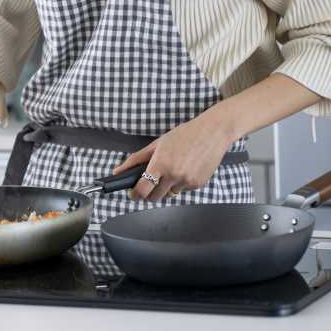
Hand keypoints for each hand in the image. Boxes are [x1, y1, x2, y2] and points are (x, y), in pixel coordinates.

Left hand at [112, 117, 235, 200]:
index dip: (135, 194)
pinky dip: (180, 184)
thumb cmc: (184, 135)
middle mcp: (174, 175)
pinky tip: (184, 169)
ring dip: (165, 187)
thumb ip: (136, 160)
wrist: (213, 132)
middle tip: (149, 183)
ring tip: (171, 170)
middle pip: (154, 197)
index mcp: (161, 164)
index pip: (143, 190)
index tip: (133, 194)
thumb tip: (118, 171)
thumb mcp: (157, 144)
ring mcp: (187, 181)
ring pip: (169, 194)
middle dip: (148, 193)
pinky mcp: (198, 184)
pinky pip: (182, 190)